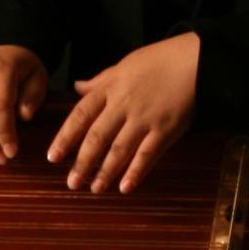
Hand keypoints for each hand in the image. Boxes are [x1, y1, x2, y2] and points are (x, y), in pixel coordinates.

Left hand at [47, 32, 199, 193]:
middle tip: (72, 183)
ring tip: (95, 189)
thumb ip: (99, 81)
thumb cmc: (159, 60)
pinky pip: (147, 155)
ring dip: (105, 172)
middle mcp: (123, 105)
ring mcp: (145, 119)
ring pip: (119, 149)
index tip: (53, 157)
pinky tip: (124, 188)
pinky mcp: (166, 130)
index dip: (65, 137)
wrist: (196, 60)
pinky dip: (135, 172)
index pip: (80, 115)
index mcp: (110, 88)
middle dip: (82, 162)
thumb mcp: (124, 65)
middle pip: (97, 137)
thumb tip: (76, 87)